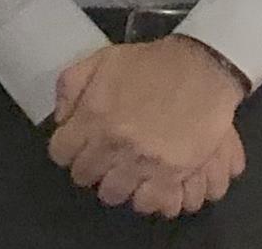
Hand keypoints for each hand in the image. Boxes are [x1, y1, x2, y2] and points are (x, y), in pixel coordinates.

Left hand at [48, 36, 247, 214]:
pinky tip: (149, 184)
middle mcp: (112, 143)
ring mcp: (142, 162)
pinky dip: (147, 196)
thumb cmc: (149, 63)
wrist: (200, 68)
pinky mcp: (171, 174)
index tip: (80, 145)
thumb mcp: (101, 59)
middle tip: (104, 158)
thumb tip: (61, 119)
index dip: (68, 149)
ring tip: (127, 173)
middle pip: (84, 176)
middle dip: (91, 167)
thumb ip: (71, 86)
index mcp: (92, 115)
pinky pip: (149, 202)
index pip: (61, 153)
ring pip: (113, 194)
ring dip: (117, 184)